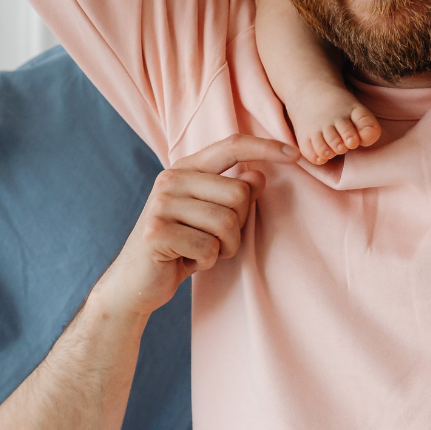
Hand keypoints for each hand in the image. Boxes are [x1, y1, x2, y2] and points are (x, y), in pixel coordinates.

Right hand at [94, 134, 295, 315]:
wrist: (135, 283)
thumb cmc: (179, 247)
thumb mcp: (209, 217)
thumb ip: (232, 194)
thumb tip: (259, 174)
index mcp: (185, 168)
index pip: (231, 146)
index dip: (265, 147)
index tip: (296, 154)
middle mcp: (171, 179)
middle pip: (239, 193)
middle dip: (239, 226)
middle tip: (215, 242)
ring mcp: (161, 204)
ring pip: (227, 223)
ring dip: (224, 247)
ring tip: (201, 252)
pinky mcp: (158, 232)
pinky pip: (209, 249)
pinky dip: (206, 263)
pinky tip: (186, 262)